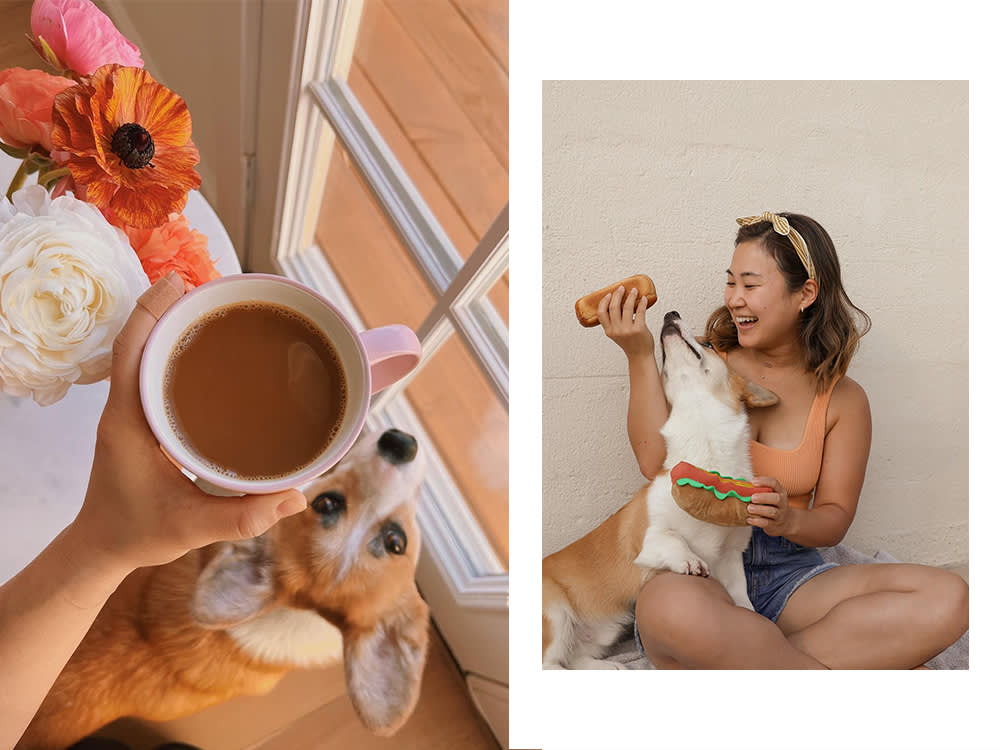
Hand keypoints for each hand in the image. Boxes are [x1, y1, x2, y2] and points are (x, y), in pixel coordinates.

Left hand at [66, 273, 307, 575]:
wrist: (102, 547)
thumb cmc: (139, 533)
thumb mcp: (193, 528)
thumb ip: (244, 517)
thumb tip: (297, 496)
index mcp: (129, 423)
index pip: (130, 353)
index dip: (149, 312)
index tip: (177, 282)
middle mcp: (125, 409)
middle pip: (140, 341)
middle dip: (170, 308)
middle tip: (211, 289)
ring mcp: (130, 412)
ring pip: (145, 354)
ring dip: (172, 328)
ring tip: (213, 310)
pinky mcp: (141, 419)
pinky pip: (153, 373)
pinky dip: (175, 352)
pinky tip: (205, 352)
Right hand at [595, 285, 653, 359]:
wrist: (640, 355)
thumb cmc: (630, 344)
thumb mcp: (617, 335)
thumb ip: (614, 323)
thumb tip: (617, 303)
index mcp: (609, 331)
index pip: (601, 313)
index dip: (604, 301)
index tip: (608, 294)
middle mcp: (616, 330)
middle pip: (613, 307)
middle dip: (617, 295)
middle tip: (622, 288)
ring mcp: (627, 330)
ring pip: (627, 307)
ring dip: (631, 296)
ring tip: (634, 291)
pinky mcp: (639, 329)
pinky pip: (640, 311)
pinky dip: (642, 303)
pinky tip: (643, 299)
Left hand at [746, 476, 794, 536]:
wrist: (786, 522)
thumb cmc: (772, 505)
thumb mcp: (770, 496)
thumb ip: (759, 490)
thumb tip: (739, 484)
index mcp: (779, 492)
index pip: (774, 483)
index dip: (764, 481)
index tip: (753, 482)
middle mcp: (782, 503)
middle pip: (776, 498)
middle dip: (764, 497)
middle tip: (753, 497)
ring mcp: (779, 515)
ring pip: (772, 512)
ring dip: (759, 509)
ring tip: (749, 508)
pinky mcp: (774, 525)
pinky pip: (767, 523)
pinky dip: (757, 521)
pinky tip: (749, 519)